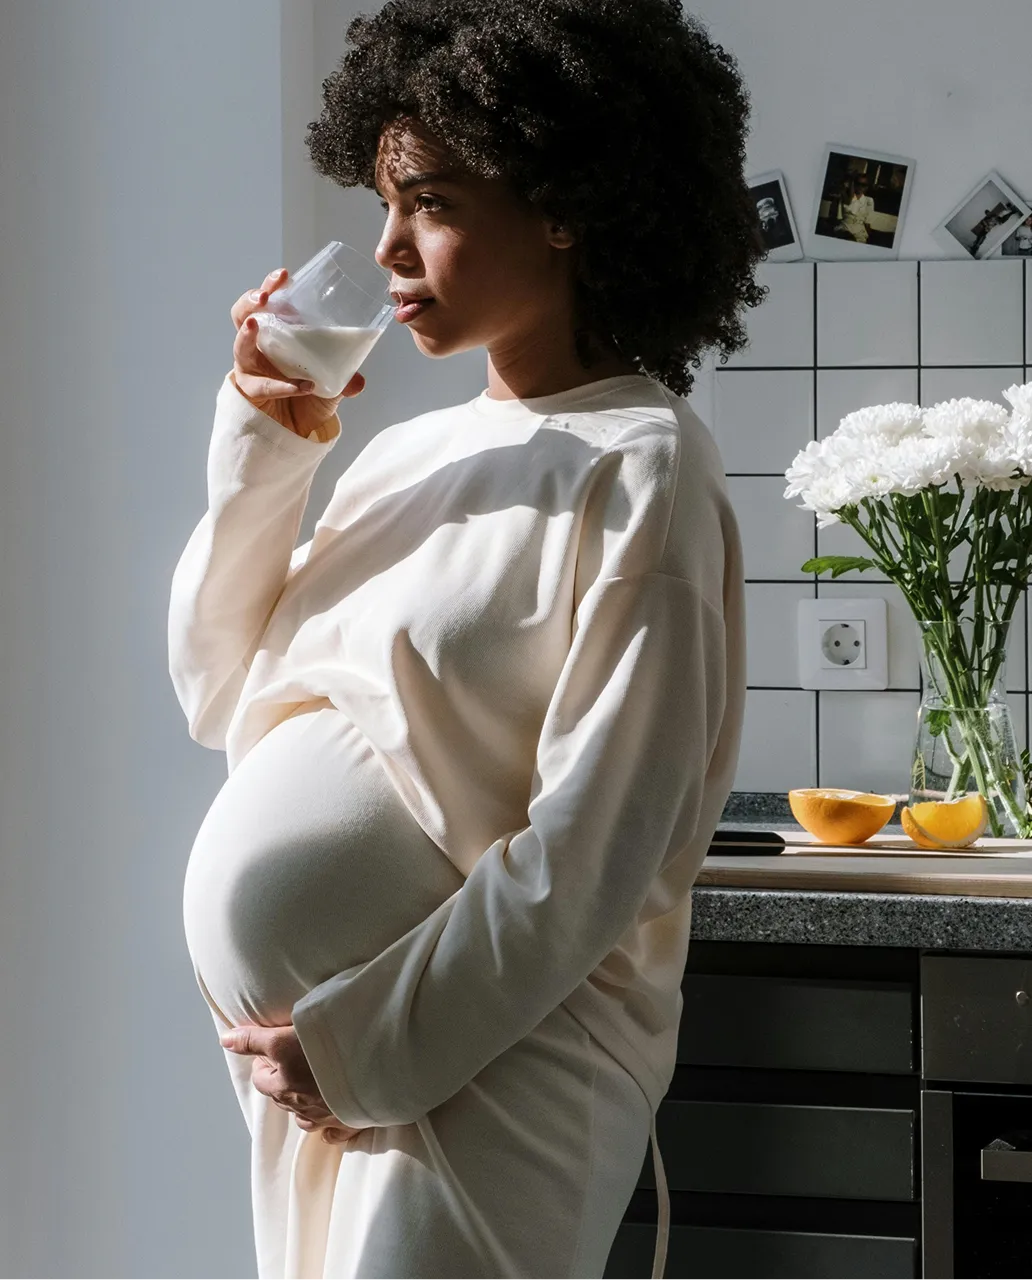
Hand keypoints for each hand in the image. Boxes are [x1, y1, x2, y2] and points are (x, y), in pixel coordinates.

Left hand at [219, 1021, 367, 1145]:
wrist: (375, 1060)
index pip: (260, 1077)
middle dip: (281, 1078)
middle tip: (295, 1056)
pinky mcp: (347, 1122)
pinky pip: (329, 1131)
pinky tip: (327, 1115)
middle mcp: (301, 1103)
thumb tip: (224, 1041)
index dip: (264, 1059)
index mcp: (285, 1083)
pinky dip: (324, 1125)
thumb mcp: (286, 1035)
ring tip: (312, 1079)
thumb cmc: (330, 1040)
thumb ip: (254, 1039)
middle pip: (279, 1095)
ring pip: (302, 1115)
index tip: (275, 1046)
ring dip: (301, 1101)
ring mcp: (324, 1115)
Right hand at [229, 267, 365, 437]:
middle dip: (251, 300)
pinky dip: (281, 385)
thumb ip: (344, 378)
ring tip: (254, 324)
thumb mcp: (330, 383)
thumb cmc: (308, 394)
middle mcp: (258, 344)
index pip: (268, 302)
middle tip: (265, 296)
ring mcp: (250, 366)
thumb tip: (358, 380)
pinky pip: (261, 385)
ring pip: (240, 345)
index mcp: (277, 332)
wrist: (297, 428)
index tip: (284, 275)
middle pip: (243, 314)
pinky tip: (300, 386)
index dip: (272, 286)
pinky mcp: (249, 389)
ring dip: (246, 334)